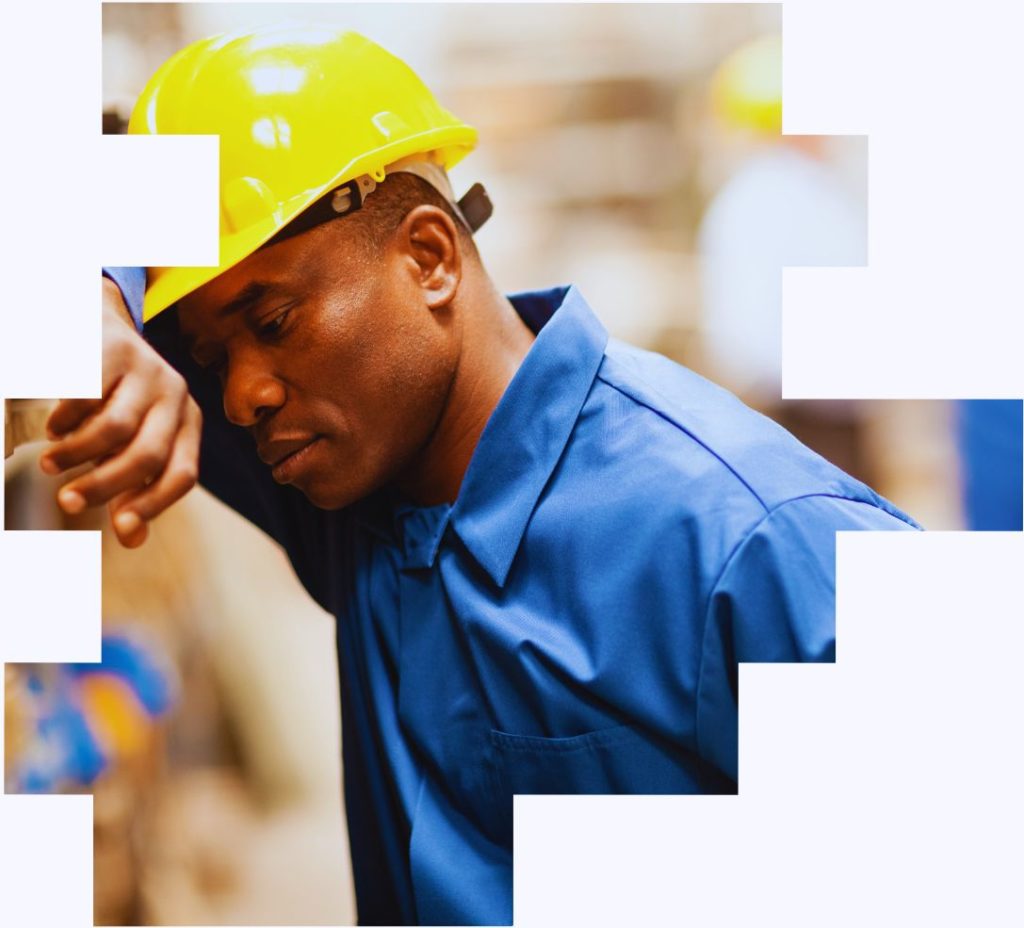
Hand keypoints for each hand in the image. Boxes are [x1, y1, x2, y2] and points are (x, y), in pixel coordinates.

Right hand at [40, 277, 201, 547]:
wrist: (101, 328)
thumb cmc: (118, 400)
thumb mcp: (133, 441)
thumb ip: (135, 488)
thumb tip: (132, 540)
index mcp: (188, 424)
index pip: (183, 474)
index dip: (153, 505)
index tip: (118, 529)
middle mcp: (177, 397)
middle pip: (147, 455)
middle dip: (104, 486)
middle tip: (66, 501)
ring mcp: (149, 370)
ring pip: (115, 428)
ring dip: (77, 454)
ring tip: (52, 462)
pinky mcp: (116, 349)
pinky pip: (89, 395)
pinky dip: (66, 419)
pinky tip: (54, 427)